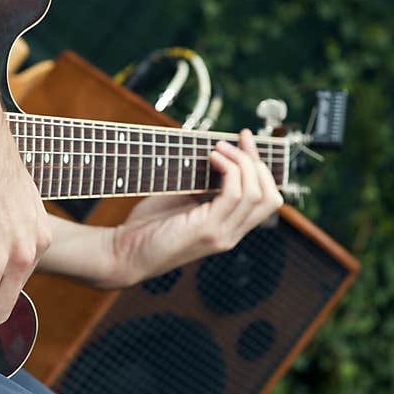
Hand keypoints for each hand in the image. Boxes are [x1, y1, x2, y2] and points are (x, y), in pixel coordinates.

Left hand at [106, 129, 283, 286]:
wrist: (123, 253)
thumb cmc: (148, 226)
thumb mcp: (182, 200)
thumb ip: (203, 186)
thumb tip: (216, 154)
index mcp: (227, 227)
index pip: (266, 198)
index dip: (260, 166)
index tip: (244, 140)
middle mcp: (230, 234)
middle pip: (270, 197)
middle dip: (257, 162)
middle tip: (237, 139)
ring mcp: (221, 235)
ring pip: (257, 194)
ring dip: (242, 162)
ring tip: (218, 147)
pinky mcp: (207, 230)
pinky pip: (234, 195)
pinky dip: (229, 170)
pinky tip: (212, 158)